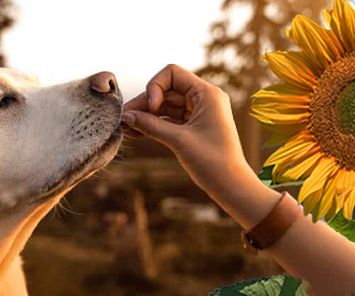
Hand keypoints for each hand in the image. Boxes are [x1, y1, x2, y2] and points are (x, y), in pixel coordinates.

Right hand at [122, 65, 278, 224]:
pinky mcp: (194, 127)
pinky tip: (135, 133)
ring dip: (146, 116)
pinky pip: (169, 120)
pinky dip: (154, 125)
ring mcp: (198, 112)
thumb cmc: (212, 162)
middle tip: (123, 119)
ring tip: (125, 128)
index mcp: (207, 94)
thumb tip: (126, 116)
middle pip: (166, 91)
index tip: (151, 108)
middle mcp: (204, 98)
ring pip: (165, 106)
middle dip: (145, 104)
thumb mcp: (178, 141)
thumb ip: (151, 125)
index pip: (172, 73)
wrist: (231, 186)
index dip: (155, 86)